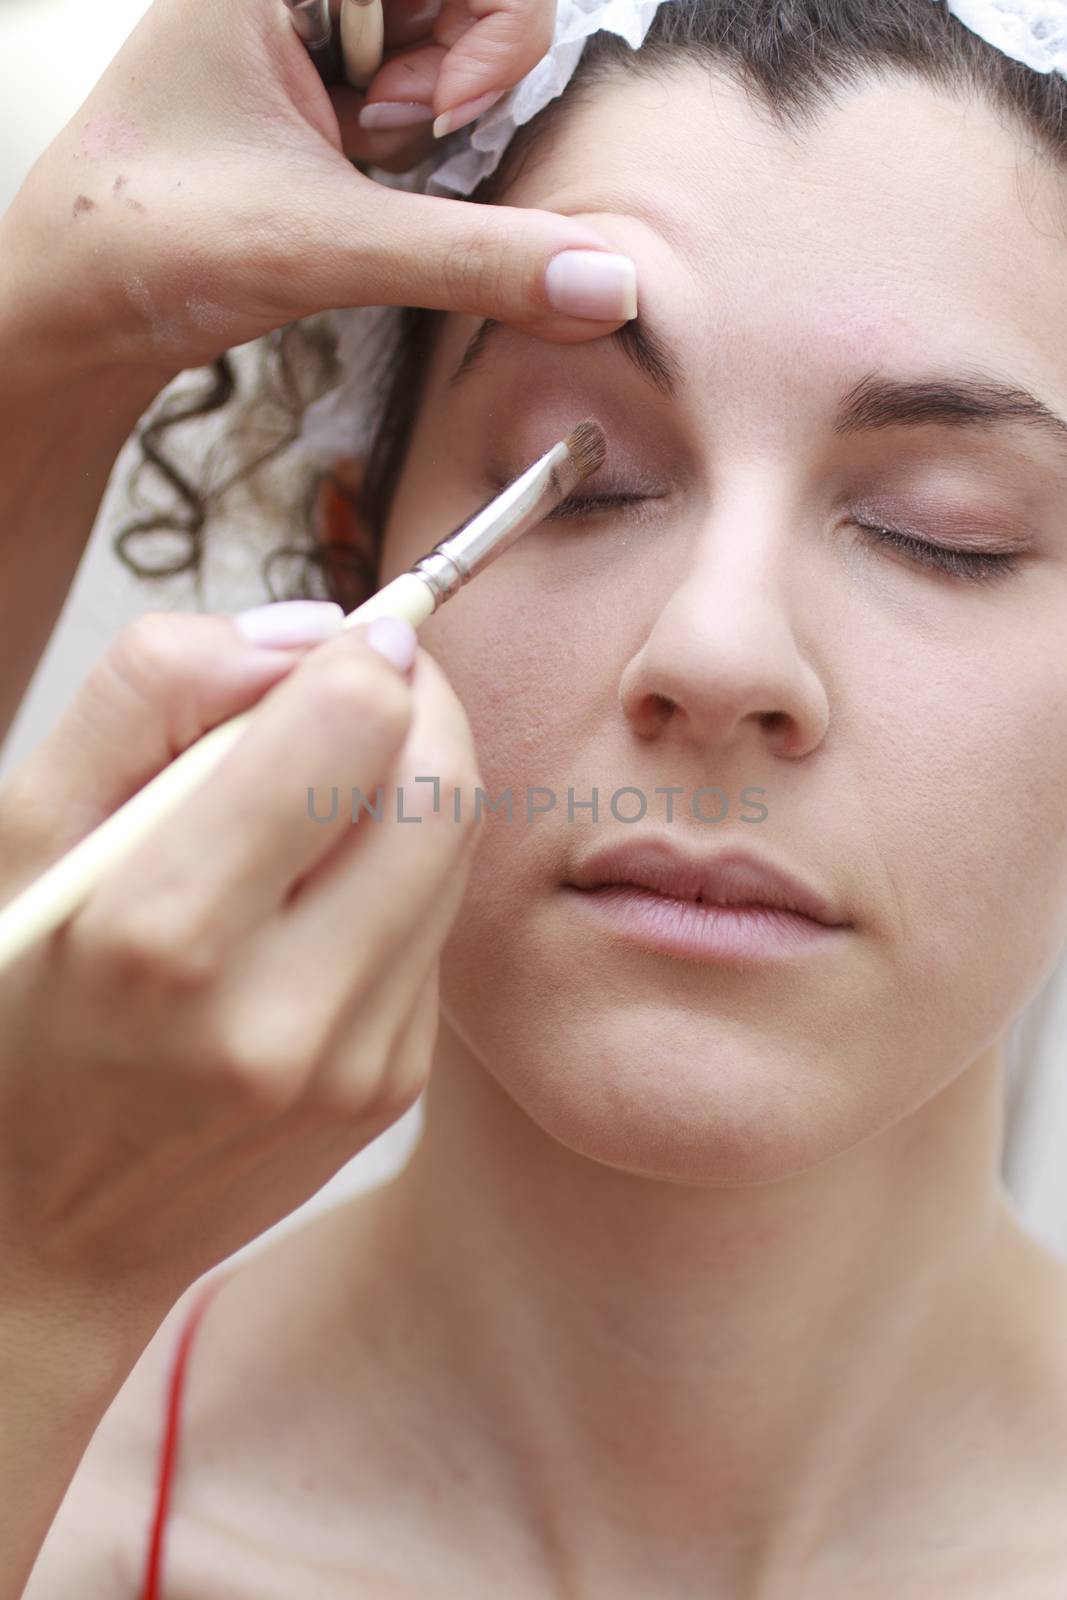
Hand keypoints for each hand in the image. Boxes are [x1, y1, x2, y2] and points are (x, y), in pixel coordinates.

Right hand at [0, 607, 478, 1326]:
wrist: (44, 1231)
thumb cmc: (14, 1005)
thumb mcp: (28, 829)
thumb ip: (152, 692)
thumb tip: (309, 631)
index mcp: (164, 938)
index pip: (354, 727)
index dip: (361, 652)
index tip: (335, 640)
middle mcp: (280, 1016)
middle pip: (440, 782)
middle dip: (415, 704)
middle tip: (355, 686)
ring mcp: (353, 1065)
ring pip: (454, 847)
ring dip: (411, 779)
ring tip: (321, 785)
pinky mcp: (392, 1088)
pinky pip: (434, 927)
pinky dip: (397, 870)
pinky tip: (317, 888)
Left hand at [2, 0, 636, 381]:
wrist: (76, 313)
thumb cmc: (141, 240)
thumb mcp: (325, 244)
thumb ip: (476, 260)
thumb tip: (603, 283)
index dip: (481, 37)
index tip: (424, 117)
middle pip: (474, 2)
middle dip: (445, 91)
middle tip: (376, 147)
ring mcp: (320, 40)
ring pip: (456, 59)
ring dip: (426, 138)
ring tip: (344, 172)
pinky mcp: (330, 100)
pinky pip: (427, 111)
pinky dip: (413, 167)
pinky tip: (350, 185)